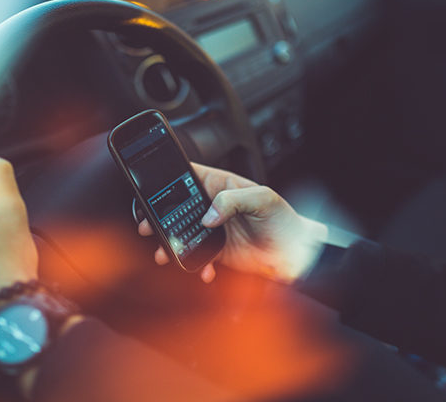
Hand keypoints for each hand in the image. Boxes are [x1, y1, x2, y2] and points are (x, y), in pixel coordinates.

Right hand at [139, 163, 327, 283]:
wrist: (298, 254)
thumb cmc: (284, 220)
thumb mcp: (263, 199)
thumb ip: (232, 200)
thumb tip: (208, 215)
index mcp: (222, 185)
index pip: (190, 175)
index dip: (170, 179)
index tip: (154, 189)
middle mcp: (214, 207)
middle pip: (178, 207)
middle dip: (160, 216)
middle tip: (148, 225)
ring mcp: (214, 230)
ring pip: (183, 233)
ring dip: (171, 244)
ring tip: (164, 253)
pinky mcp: (218, 252)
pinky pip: (198, 258)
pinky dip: (196, 265)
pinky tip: (204, 270)